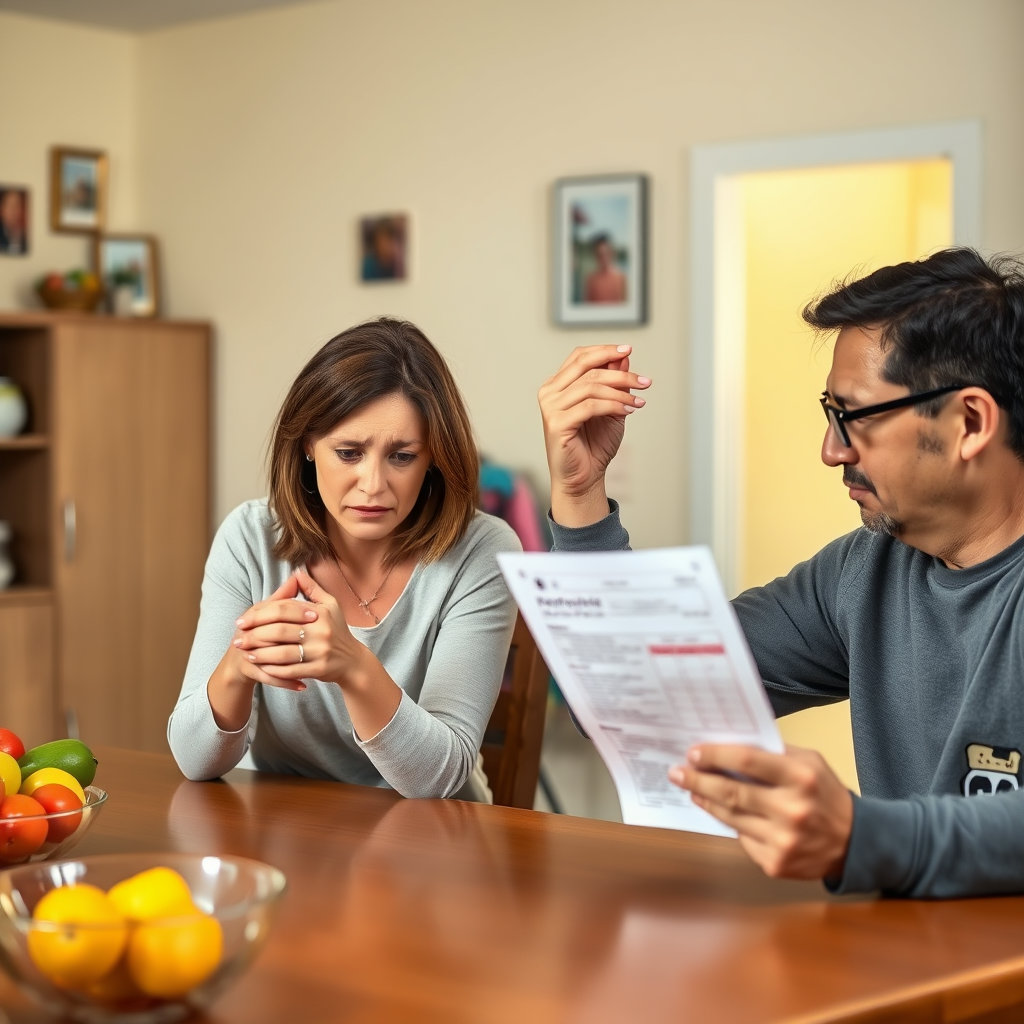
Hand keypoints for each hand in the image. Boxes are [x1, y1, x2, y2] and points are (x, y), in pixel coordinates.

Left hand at [237, 570, 367, 687]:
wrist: (352, 661)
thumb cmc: (337, 630)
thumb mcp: (330, 605)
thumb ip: (312, 589)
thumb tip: (296, 572)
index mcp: (320, 612)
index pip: (284, 609)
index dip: (260, 615)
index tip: (242, 621)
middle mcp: (321, 630)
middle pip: (280, 631)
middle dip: (255, 636)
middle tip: (238, 640)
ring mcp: (320, 651)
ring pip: (283, 653)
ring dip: (261, 654)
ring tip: (246, 654)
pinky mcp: (319, 669)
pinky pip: (290, 670)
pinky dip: (273, 669)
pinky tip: (261, 667)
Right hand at [537, 344, 649, 526]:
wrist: (583, 477)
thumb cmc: (593, 445)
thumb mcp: (610, 407)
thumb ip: (614, 383)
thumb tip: (623, 357)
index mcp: (558, 385)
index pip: (580, 357)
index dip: (604, 351)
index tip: (628, 350)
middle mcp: (550, 393)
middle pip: (587, 368)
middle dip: (620, 372)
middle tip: (643, 381)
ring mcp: (551, 408)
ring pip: (591, 386)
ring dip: (621, 391)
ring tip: (638, 401)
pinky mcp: (557, 424)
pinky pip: (590, 406)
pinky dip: (614, 405)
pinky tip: (628, 410)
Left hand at [668, 744, 852, 881]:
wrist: (855, 842)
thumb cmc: (825, 793)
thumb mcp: (809, 762)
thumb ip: (774, 753)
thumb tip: (728, 746)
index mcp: (800, 777)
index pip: (748, 760)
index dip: (716, 756)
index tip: (693, 753)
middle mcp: (792, 810)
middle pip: (732, 792)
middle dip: (698, 780)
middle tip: (677, 772)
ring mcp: (782, 841)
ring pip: (730, 817)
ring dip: (706, 801)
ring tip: (692, 789)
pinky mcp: (775, 864)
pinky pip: (741, 839)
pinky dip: (730, 823)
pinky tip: (720, 811)